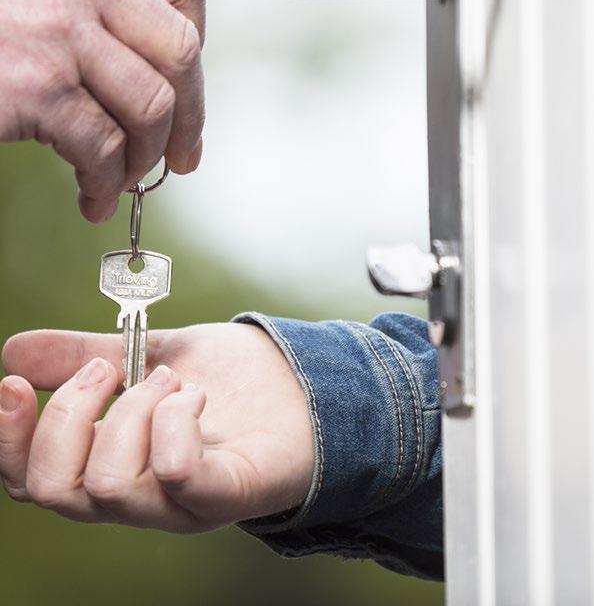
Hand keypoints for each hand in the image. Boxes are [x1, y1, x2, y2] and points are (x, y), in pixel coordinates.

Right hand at [0, 0, 207, 221]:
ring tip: (124, 178)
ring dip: (146, 156)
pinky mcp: (31, 84)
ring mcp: (54, 25)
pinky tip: (93, 197)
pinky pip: (102, 147)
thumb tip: (161, 61)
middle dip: (191, 113)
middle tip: (183, 155)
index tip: (182, 79)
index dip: (196, 37)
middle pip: (181, 49)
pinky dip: (104, 183)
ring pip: (152, 104)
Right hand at [0, 323, 313, 531]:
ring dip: (132, 411)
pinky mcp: (227, 493)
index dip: (9, 438)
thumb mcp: (149, 354)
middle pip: (55, 491)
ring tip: (171, 381)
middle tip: (109, 370)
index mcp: (111, 464)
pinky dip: (174, 420)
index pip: (30, 480)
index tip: (12, 383)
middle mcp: (139, 498)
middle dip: (69, 415)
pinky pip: (178, 474)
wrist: (304, 382)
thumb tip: (13, 350)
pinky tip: (195, 395)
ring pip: (111, 485)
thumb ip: (85, 355)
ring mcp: (182, 504)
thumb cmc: (231, 378)